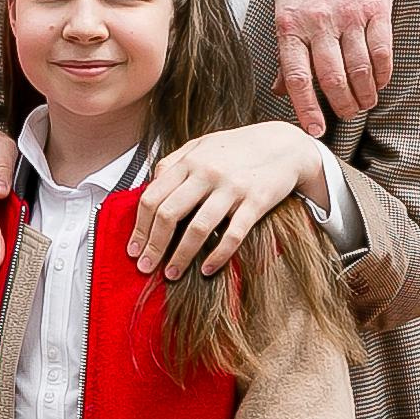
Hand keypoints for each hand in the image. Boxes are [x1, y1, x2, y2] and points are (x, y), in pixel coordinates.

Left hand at [131, 123, 324, 278]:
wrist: (285, 144)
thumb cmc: (240, 147)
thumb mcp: (202, 145)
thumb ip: (174, 162)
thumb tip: (149, 185)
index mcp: (189, 160)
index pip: (152, 197)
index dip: (139, 227)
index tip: (134, 249)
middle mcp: (207, 173)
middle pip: (168, 214)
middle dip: (154, 245)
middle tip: (146, 267)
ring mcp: (232, 188)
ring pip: (198, 228)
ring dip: (181, 256)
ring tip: (172, 273)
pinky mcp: (256, 202)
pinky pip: (233, 235)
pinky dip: (218, 256)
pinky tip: (207, 270)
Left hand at [274, 0, 394, 137]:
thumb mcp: (285, 13)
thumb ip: (287, 53)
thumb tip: (282, 92)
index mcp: (290, 27)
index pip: (298, 77)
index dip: (308, 109)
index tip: (315, 131)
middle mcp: (319, 23)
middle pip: (332, 77)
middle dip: (342, 105)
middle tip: (348, 115)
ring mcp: (349, 15)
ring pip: (359, 67)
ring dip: (364, 93)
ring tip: (365, 104)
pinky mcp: (375, 7)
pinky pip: (382, 49)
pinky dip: (382, 72)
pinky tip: (379, 82)